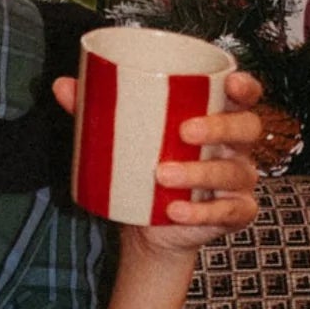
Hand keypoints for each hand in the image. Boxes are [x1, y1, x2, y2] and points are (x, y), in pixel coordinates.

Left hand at [52, 69, 264, 259]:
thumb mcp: (125, 137)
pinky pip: (229, 212)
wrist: (149, 224)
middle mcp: (236, 147)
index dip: (245, 87)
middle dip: (221, 127)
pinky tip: (175, 210)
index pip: (246, 96)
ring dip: (200, 173)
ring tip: (162, 174)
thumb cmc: (146, 166)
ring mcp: (238, 182)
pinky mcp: (233, 214)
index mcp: (219, 116)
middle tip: (184, 131)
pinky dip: (202, 213)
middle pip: (247, 129)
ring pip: (234, 172)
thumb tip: (62, 86)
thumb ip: (98, 109)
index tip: (229, 84)